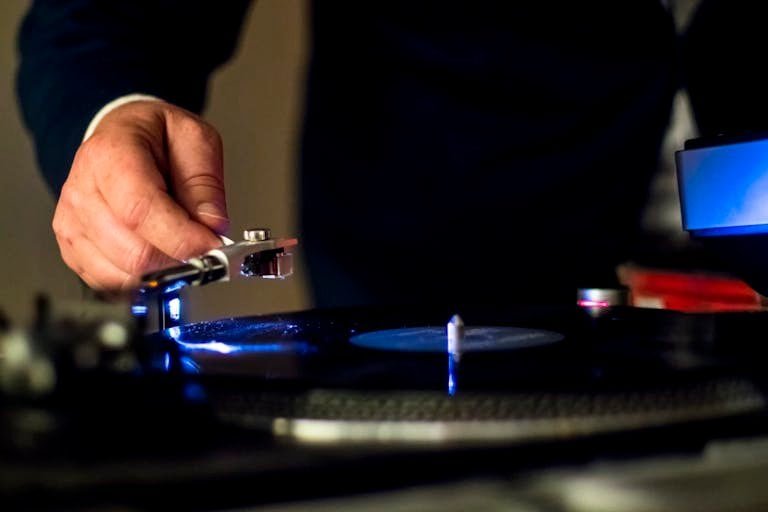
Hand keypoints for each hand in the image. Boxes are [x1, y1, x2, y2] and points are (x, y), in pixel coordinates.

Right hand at [53, 100, 228, 290]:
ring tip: (180, 249)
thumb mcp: (195, 140)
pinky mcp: (73, 248)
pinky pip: (109, 283)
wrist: (121, 136)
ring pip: (123, 274)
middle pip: (133, 251)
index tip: (212, 245)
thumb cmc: (155, 137)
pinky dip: (142, 281)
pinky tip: (158, 259)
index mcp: (111, 155)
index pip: (141, 211)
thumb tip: (213, 227)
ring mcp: (73, 223)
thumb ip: (205, 184)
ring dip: (162, 273)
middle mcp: (83, 191)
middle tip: (205, 251)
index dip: (181, 237)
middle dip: (179, 259)